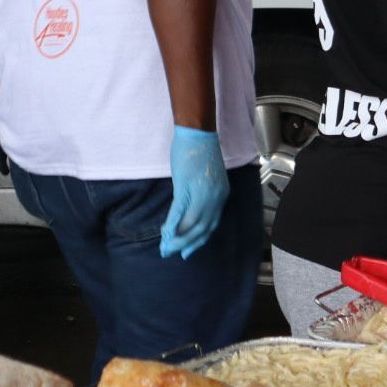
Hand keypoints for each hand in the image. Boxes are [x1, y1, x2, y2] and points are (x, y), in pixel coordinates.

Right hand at [161, 126, 229, 259]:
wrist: (197, 133)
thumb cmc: (200, 152)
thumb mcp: (207, 178)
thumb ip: (202, 195)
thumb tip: (190, 209)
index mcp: (221, 194)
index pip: (211, 224)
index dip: (199, 240)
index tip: (188, 251)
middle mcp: (216, 197)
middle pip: (201, 229)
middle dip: (186, 244)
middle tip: (171, 253)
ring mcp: (202, 193)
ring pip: (191, 224)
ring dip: (177, 239)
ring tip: (165, 247)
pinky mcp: (187, 187)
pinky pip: (180, 211)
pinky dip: (172, 225)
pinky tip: (164, 233)